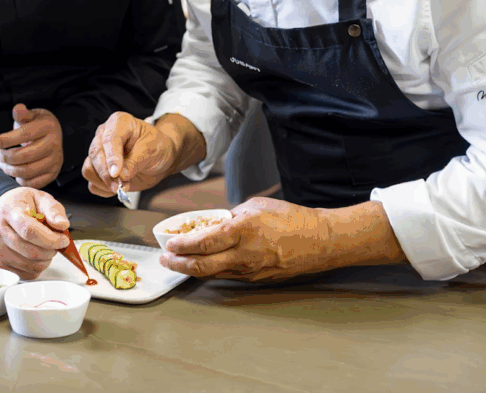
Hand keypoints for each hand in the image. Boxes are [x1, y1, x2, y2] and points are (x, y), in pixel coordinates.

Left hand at [0, 104, 62, 188]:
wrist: (54, 136)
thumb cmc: (37, 124)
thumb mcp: (32, 115)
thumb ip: (22, 113)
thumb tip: (18, 109)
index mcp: (49, 127)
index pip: (25, 134)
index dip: (6, 140)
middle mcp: (55, 144)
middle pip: (25, 156)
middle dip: (5, 157)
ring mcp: (56, 160)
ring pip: (27, 171)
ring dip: (9, 169)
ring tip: (1, 163)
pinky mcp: (53, 173)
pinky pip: (33, 183)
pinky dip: (19, 179)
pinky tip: (13, 171)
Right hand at [0, 187, 69, 279]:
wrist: (3, 209)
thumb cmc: (23, 203)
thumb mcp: (41, 198)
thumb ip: (53, 210)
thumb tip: (62, 225)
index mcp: (10, 212)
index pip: (28, 230)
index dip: (50, 239)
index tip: (64, 240)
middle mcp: (0, 231)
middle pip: (29, 251)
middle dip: (51, 250)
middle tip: (58, 243)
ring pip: (29, 265)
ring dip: (45, 259)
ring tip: (46, 247)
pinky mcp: (1, 263)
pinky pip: (25, 274)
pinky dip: (37, 267)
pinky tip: (37, 255)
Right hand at [82, 112, 185, 196]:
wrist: (159, 158)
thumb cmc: (157, 147)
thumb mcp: (152, 149)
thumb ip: (136, 161)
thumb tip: (122, 175)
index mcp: (118, 122)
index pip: (109, 140)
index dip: (111, 157)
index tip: (116, 173)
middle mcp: (104, 135)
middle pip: (95, 154)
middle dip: (106, 174)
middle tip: (119, 187)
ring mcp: (98, 152)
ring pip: (89, 169)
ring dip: (104, 183)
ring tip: (121, 187)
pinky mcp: (97, 169)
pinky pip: (92, 183)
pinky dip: (103, 189)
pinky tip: (118, 188)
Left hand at [160, 196, 334, 281]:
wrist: (319, 241)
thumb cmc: (292, 219)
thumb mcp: (257, 206)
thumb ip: (232, 215)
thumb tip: (216, 222)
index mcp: (243, 230)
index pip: (203, 242)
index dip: (181, 246)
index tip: (170, 244)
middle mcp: (244, 254)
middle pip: (201, 266)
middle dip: (178, 264)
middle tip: (166, 260)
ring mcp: (250, 270)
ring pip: (212, 274)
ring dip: (191, 270)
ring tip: (178, 263)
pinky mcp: (256, 279)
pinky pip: (227, 276)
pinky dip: (211, 271)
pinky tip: (204, 265)